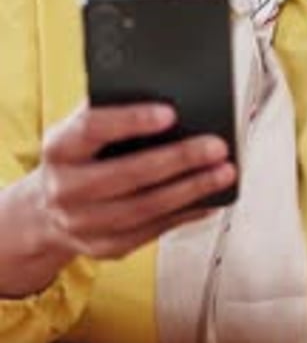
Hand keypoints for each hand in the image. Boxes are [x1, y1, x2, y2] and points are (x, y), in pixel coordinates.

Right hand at [0, 101, 235, 295]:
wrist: (46, 211)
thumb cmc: (79, 157)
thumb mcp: (80, 130)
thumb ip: (112, 112)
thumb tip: (168, 96)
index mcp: (59, 147)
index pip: (92, 128)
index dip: (131, 120)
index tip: (170, 112)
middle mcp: (65, 188)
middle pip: (127, 174)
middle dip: (178, 159)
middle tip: (216, 146)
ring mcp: (83, 223)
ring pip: (145, 207)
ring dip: (191, 189)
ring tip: (224, 171)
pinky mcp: (105, 247)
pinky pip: (153, 231)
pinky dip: (186, 213)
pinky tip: (210, 198)